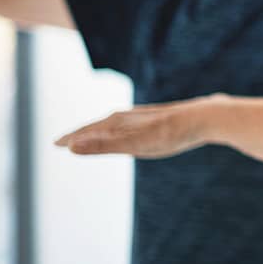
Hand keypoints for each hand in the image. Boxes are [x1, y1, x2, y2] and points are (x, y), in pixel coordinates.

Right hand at [55, 94, 226, 158]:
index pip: (89, 131)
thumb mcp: (136, 143)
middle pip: (100, 126)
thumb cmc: (172, 133)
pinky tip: (131, 132)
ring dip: (100, 131)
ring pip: (116, 124)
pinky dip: (122, 130)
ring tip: (92, 136)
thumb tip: (71, 147)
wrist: (207, 117)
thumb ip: (104, 146)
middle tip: (65, 141)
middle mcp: (130, 116)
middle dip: (82, 134)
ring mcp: (145, 118)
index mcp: (121, 121)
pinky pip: (133, 125)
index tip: (55, 143)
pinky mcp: (160, 120)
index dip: (73, 139)